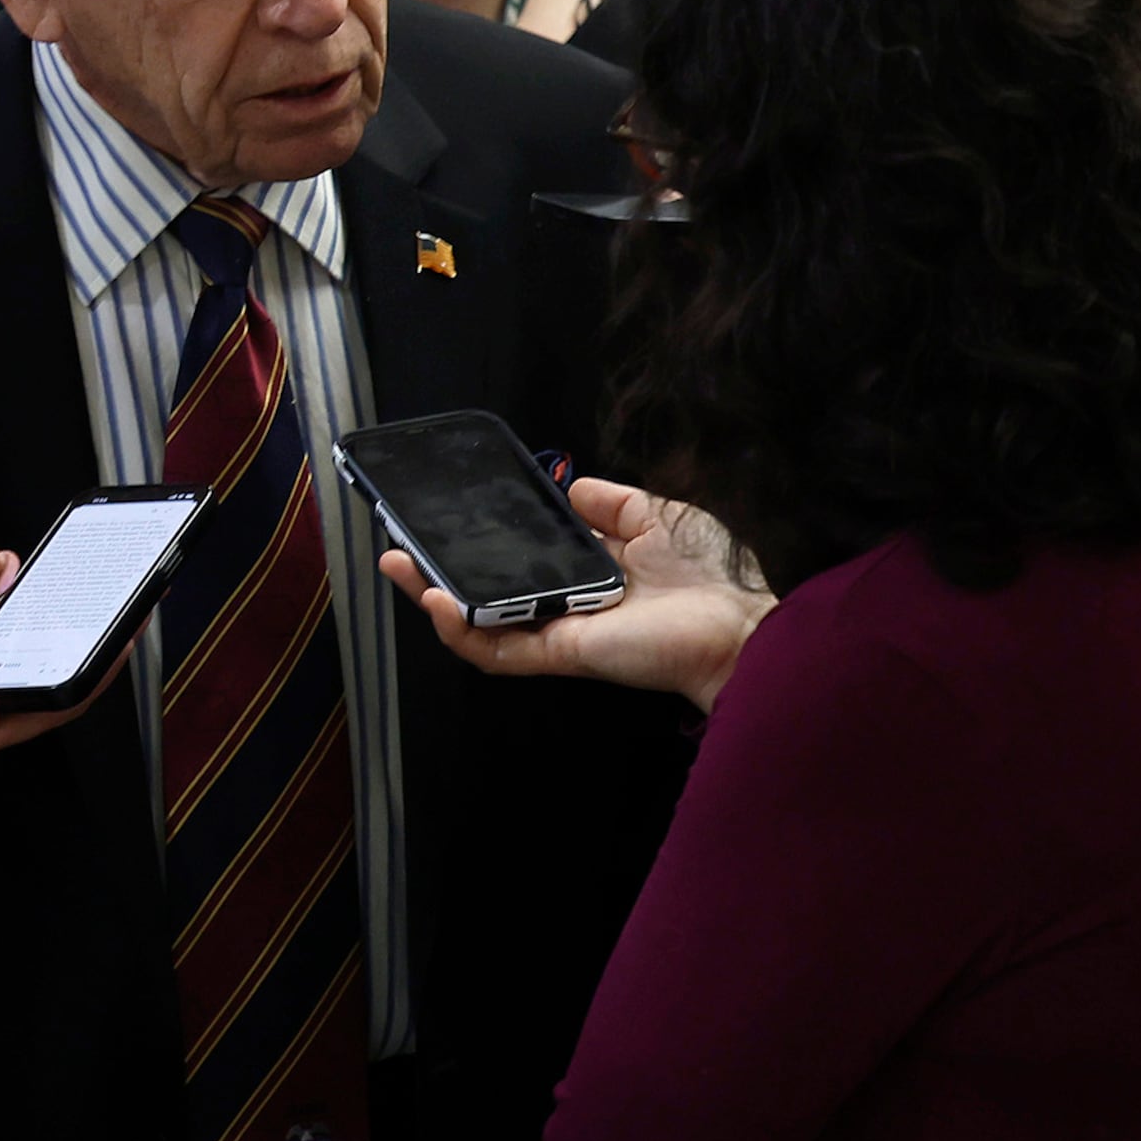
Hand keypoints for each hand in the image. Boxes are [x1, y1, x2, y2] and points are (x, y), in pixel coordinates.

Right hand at [380, 480, 772, 714]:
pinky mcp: (560, 655)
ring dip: (434, 598)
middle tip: (404, 543)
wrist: (741, 628)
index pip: (522, 561)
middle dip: (441, 571)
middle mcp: (567, 605)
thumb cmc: (712, 576)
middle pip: (490, 594)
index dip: (484, 542)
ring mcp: (559, 634)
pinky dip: (460, 631)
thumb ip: (610, 502)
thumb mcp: (656, 515)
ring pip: (480, 624)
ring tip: (399, 567)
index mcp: (590, 574)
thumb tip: (568, 485)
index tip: (452, 516)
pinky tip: (435, 600)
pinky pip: (496, 650)